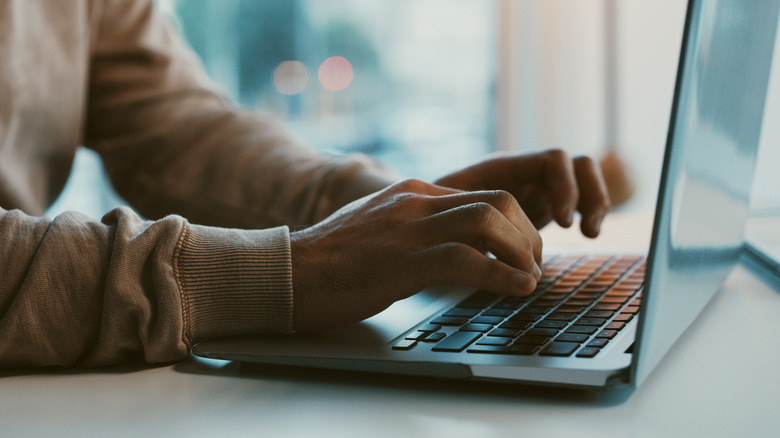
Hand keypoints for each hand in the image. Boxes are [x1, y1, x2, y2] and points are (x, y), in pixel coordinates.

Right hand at [290, 179, 541, 331]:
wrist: (286, 272)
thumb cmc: (332, 261)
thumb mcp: (381, 229)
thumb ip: (416, 227)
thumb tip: (454, 246)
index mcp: (413, 192)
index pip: (484, 194)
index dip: (516, 224)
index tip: (524, 252)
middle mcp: (415, 202)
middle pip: (497, 201)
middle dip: (527, 234)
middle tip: (534, 265)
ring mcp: (408, 229)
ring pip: (488, 222)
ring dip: (522, 252)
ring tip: (531, 279)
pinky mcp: (401, 261)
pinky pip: (466, 260)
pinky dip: (501, 275)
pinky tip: (518, 289)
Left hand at [435, 149, 609, 237]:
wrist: (426, 215)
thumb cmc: (430, 211)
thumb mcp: (444, 211)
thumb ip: (464, 214)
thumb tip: (476, 230)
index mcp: (504, 167)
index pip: (552, 160)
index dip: (564, 188)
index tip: (563, 223)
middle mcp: (525, 171)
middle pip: (576, 164)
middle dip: (588, 194)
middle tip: (580, 230)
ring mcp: (536, 186)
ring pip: (583, 178)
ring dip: (595, 201)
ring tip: (589, 233)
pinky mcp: (541, 204)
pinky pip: (578, 198)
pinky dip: (588, 212)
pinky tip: (585, 235)